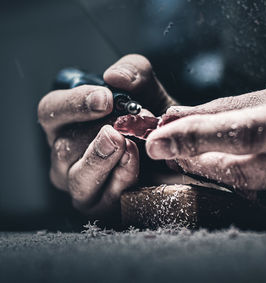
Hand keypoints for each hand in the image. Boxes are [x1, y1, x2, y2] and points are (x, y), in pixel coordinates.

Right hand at [38, 54, 173, 214]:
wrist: (176, 150)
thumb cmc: (152, 119)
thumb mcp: (148, 89)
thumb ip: (134, 73)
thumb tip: (115, 76)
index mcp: (67, 124)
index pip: (50, 111)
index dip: (74, 104)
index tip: (105, 99)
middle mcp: (67, 156)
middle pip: (63, 147)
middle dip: (96, 135)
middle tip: (123, 126)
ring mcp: (81, 185)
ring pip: (78, 178)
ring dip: (103, 159)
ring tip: (127, 144)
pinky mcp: (101, 206)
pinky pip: (101, 199)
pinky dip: (120, 180)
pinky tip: (135, 163)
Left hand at [146, 81, 265, 212]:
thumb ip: (236, 108)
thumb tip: (183, 115)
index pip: (245, 132)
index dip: (197, 136)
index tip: (159, 138)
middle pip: (241, 170)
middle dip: (196, 158)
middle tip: (170, 146)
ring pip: (249, 190)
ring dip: (215, 172)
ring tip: (200, 155)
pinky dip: (243, 186)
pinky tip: (240, 170)